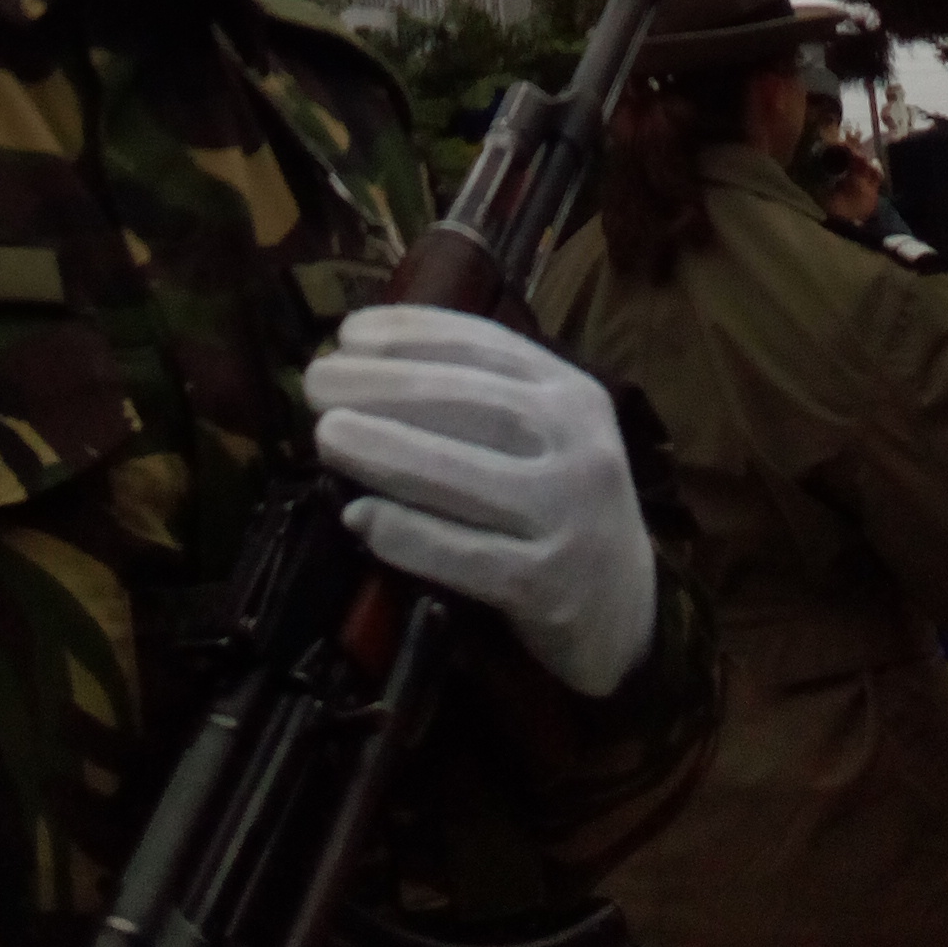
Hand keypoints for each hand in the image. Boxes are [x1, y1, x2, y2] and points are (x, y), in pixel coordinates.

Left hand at [305, 304, 656, 699]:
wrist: (629, 613)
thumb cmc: (560, 506)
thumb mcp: (543, 437)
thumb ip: (479, 398)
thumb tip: (365, 363)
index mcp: (573, 395)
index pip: (487, 348)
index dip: (413, 335)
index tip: (348, 333)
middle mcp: (578, 446)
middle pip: (472, 404)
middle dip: (386, 387)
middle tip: (317, 382)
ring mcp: (568, 518)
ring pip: (466, 475)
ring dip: (387, 452)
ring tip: (327, 435)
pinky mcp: (549, 586)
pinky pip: (469, 557)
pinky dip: (410, 535)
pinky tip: (360, 518)